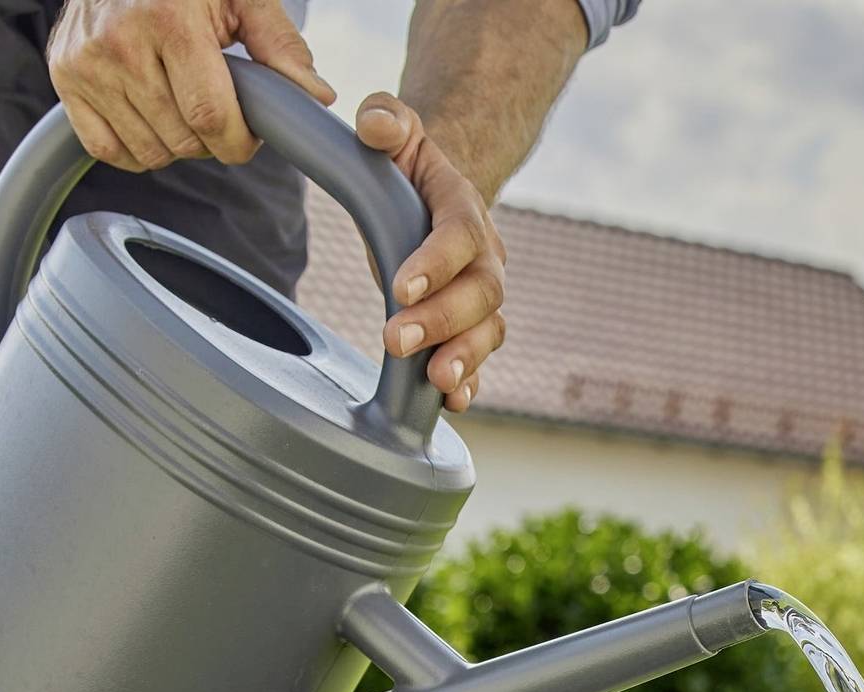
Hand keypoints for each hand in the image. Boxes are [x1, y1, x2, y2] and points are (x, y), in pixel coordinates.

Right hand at [48, 0, 330, 169]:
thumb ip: (280, 46)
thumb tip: (317, 98)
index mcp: (168, 20)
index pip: (211, 119)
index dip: (240, 141)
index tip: (249, 131)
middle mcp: (118, 42)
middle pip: (183, 141)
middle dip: (212, 140)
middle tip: (217, 108)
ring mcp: (85, 62)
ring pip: (149, 152)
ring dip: (176, 143)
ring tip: (182, 102)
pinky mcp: (64, 76)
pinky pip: (107, 149)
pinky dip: (136, 148)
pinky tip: (152, 118)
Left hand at [353, 93, 507, 412]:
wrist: (430, 196)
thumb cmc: (406, 163)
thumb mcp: (394, 126)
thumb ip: (386, 117)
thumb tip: (376, 126)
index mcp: (463, 207)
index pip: (460, 235)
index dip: (436, 263)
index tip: (401, 287)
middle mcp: (484, 256)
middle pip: (481, 293)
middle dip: (444, 321)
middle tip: (399, 339)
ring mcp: (480, 296)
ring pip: (487, 331)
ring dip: (464, 359)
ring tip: (436, 382)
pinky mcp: (467, 327)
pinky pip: (478, 358)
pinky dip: (470, 382)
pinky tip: (453, 402)